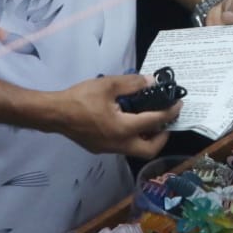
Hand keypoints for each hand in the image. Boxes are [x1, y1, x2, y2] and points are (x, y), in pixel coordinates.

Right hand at [47, 74, 179, 156]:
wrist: (54, 113)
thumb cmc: (80, 98)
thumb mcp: (108, 85)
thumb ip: (132, 84)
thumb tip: (151, 82)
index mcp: (123, 128)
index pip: (154, 122)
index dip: (169, 112)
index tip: (178, 104)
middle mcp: (119, 144)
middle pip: (149, 149)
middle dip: (162, 136)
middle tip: (165, 120)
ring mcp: (108, 149)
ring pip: (136, 150)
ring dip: (147, 138)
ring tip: (149, 120)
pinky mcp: (99, 148)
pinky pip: (123, 146)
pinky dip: (132, 137)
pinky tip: (128, 122)